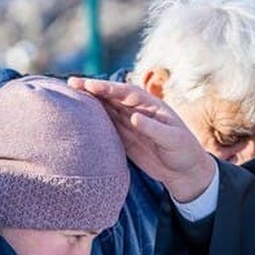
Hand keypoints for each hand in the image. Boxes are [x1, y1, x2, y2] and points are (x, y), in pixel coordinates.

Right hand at [68, 77, 215, 202]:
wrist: (185, 171)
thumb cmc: (184, 151)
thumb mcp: (173, 140)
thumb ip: (154, 129)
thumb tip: (134, 117)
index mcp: (152, 106)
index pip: (127, 93)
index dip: (109, 88)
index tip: (90, 85)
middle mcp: (139, 110)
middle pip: (113, 96)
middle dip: (93, 88)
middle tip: (71, 83)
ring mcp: (130, 123)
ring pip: (107, 108)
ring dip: (89, 101)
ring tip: (69, 94)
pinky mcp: (124, 137)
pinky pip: (106, 124)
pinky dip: (93, 118)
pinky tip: (78, 115)